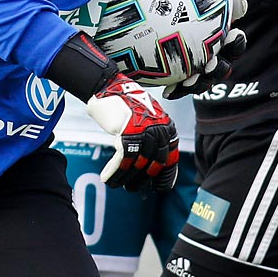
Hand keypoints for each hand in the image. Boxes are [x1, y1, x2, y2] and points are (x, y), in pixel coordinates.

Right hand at [87, 75, 178, 191]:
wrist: (111, 87)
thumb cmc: (127, 106)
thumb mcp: (147, 122)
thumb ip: (154, 140)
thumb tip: (156, 168)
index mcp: (168, 128)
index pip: (170, 158)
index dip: (165, 176)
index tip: (159, 188)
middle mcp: (159, 131)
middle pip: (154, 165)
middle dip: (142, 180)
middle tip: (132, 188)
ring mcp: (144, 133)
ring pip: (136, 165)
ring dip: (125, 179)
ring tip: (117, 185)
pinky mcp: (127, 134)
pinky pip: (122, 161)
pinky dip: (114, 172)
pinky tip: (107, 179)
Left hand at [168, 0, 247, 98]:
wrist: (156, 11)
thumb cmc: (182, 0)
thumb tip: (240, 7)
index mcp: (220, 37)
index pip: (236, 43)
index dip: (236, 43)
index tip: (232, 34)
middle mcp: (211, 55)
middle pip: (221, 67)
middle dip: (217, 69)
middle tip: (209, 66)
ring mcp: (195, 67)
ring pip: (203, 81)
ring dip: (199, 83)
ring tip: (188, 82)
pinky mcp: (177, 74)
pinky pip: (181, 86)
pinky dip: (177, 89)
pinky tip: (168, 91)